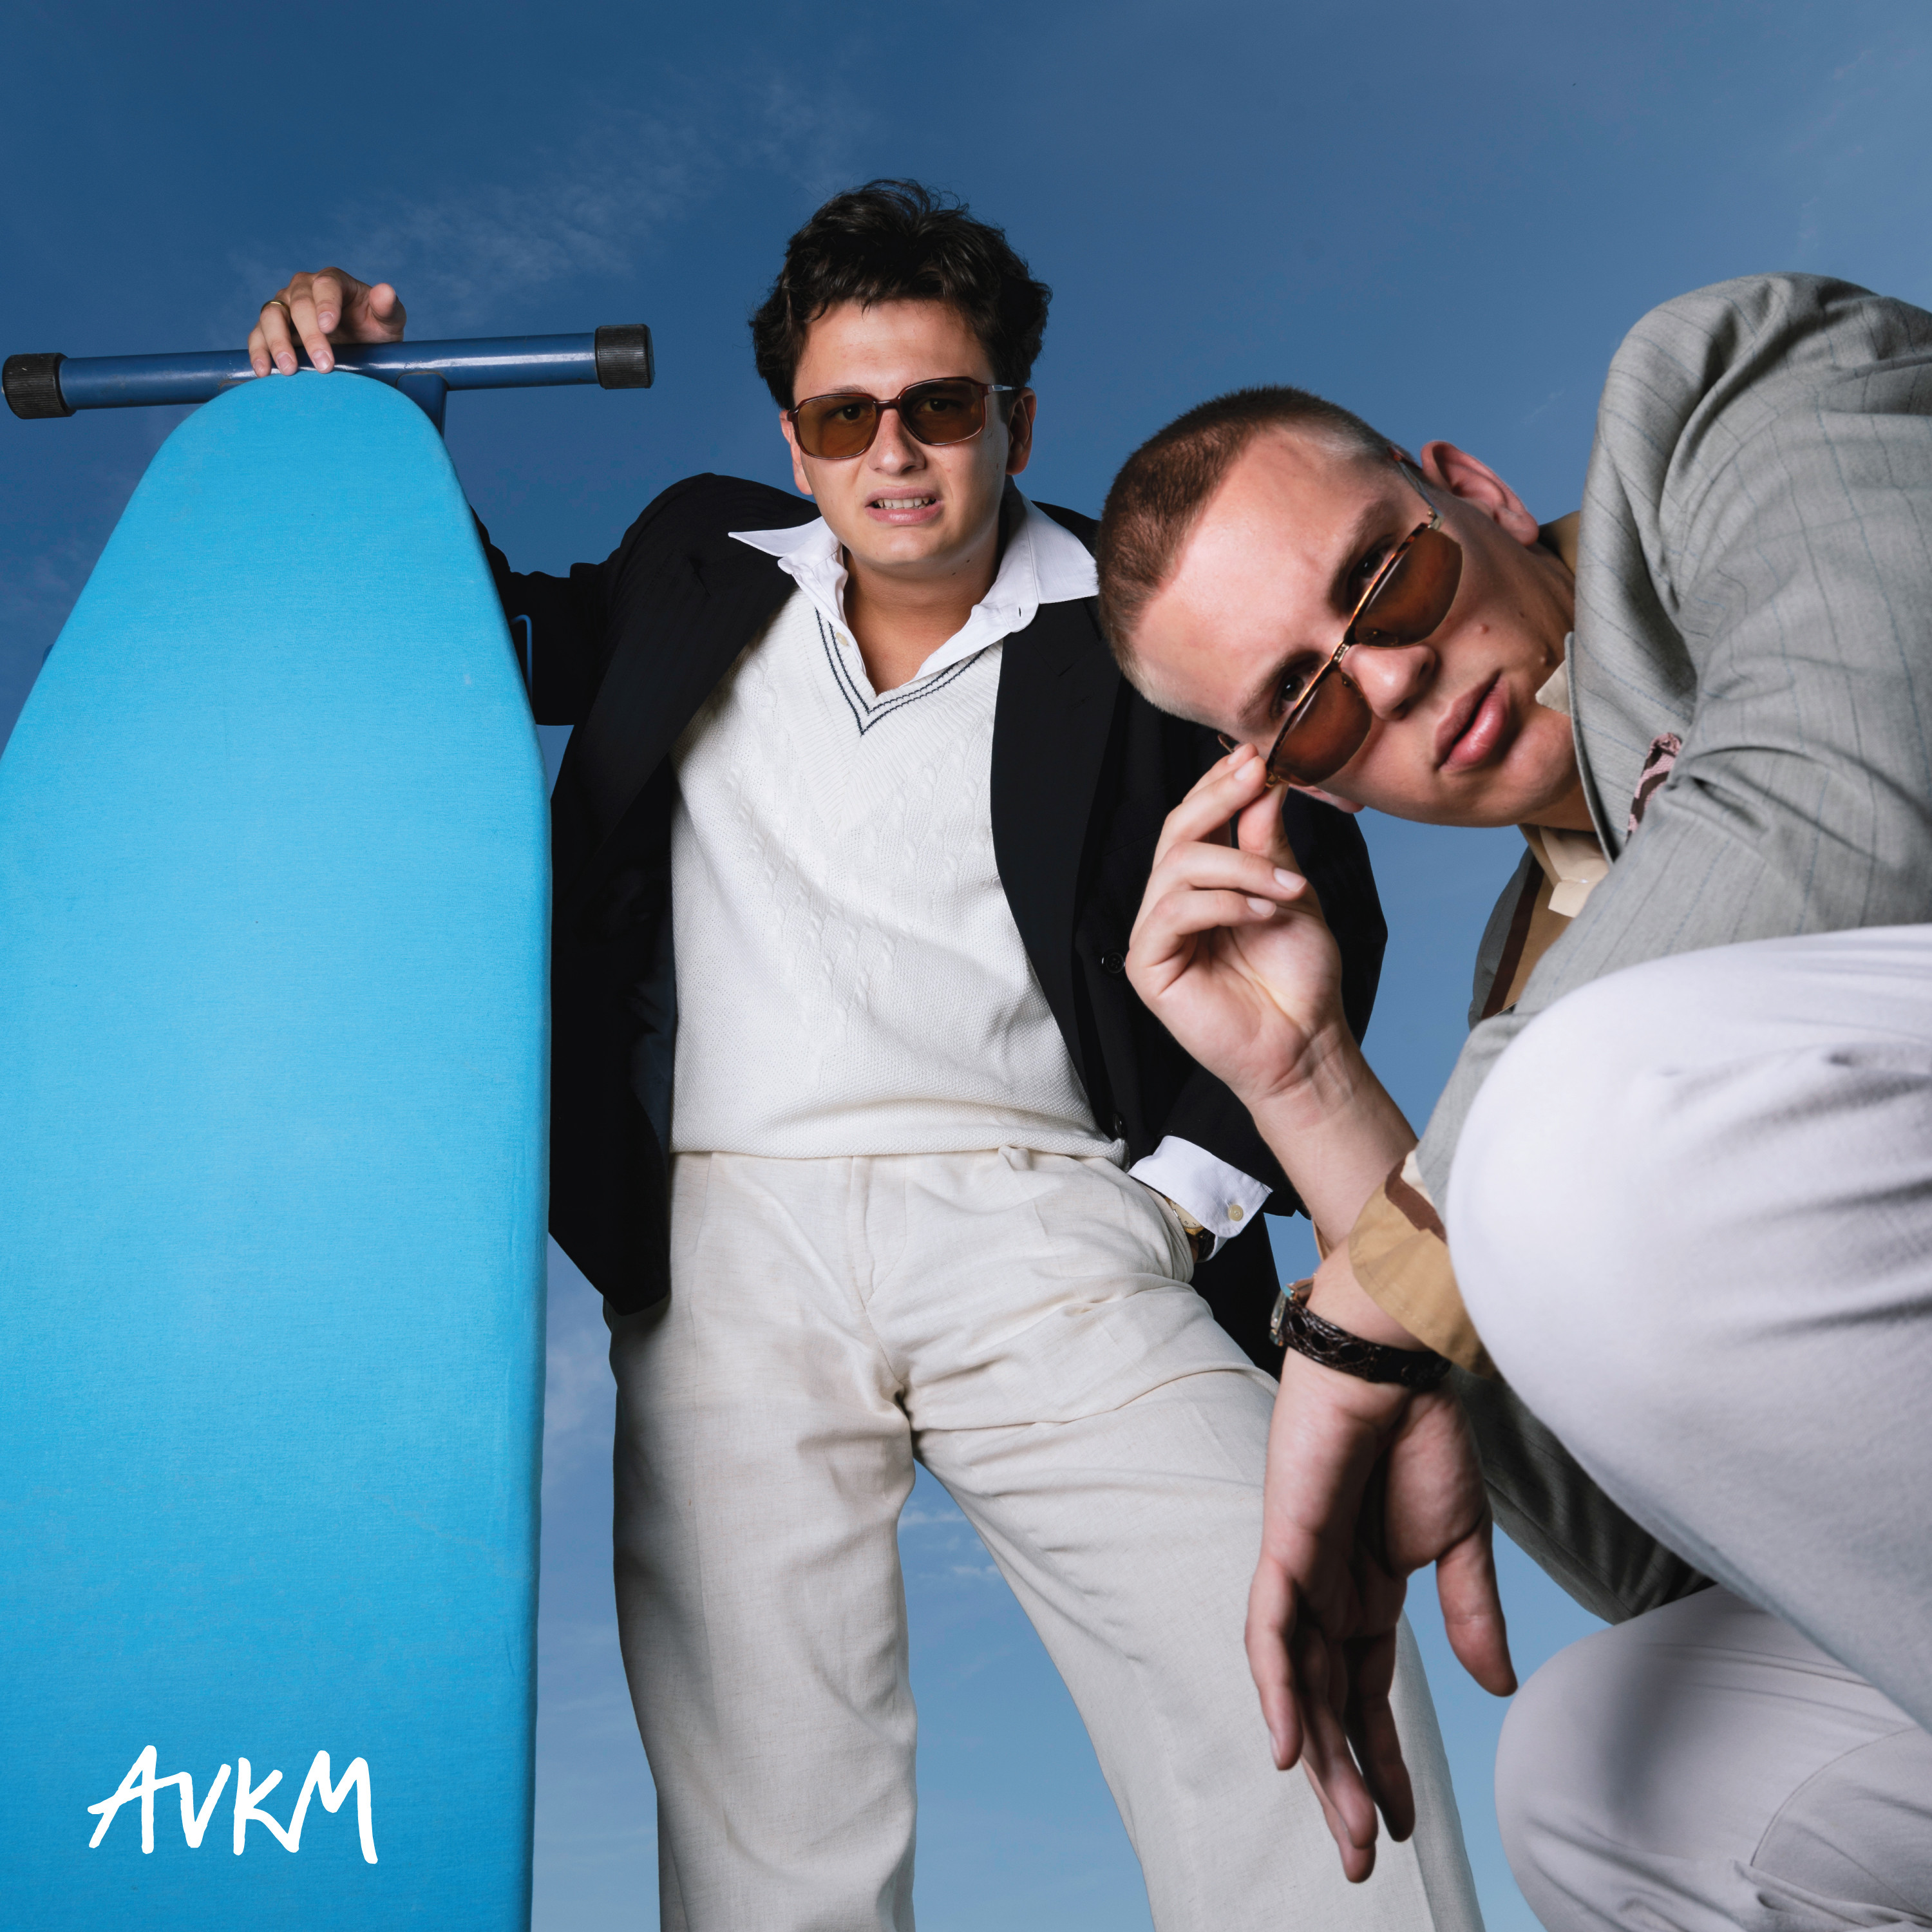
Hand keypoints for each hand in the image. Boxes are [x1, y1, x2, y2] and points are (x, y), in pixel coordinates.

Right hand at [248, 268, 405, 377]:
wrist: (361, 349)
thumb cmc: (375, 330)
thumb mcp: (388, 321)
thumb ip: (387, 308)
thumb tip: (386, 291)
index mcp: (332, 281)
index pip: (325, 285)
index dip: (326, 304)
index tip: (330, 327)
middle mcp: (303, 289)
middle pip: (299, 304)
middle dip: (310, 335)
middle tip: (324, 365)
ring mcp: (284, 306)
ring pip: (271, 315)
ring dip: (278, 342)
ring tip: (290, 369)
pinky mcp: (271, 328)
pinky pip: (257, 335)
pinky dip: (258, 352)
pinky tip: (264, 371)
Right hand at [1127, 745, 1346, 1110]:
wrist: (1307, 1042)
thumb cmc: (1299, 977)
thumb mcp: (1290, 892)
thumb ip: (1267, 842)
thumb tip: (1262, 782)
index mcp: (1199, 888)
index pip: (1193, 823)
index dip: (1216, 786)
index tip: (1255, 757)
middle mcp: (1170, 907)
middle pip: (1174, 834)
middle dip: (1217, 801)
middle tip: (1257, 777)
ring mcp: (1154, 937)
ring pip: (1176, 868)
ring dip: (1238, 866)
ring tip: (1288, 887)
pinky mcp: (1148, 967)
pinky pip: (1173, 914)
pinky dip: (1222, 904)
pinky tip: (1262, 913)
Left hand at [1249, 1256, 1514, 1881]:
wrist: (1395, 1361)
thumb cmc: (1422, 1435)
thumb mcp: (1457, 1544)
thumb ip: (1470, 1616)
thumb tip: (1495, 1690)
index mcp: (1367, 1594)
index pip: (1367, 1697)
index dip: (1382, 1761)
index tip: (1400, 1828)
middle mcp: (1327, 1593)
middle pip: (1327, 1706)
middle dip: (1345, 1782)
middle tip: (1359, 1857)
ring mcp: (1301, 1570)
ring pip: (1299, 1684)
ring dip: (1319, 1757)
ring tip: (1341, 1827)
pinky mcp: (1283, 1543)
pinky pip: (1270, 1628)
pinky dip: (1274, 1686)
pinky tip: (1287, 1746)